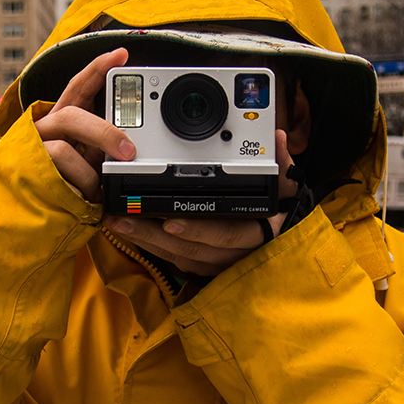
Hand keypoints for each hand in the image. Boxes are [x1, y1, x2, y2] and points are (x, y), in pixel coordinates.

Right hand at [34, 48, 135, 201]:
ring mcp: (32, 150)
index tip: (121, 55)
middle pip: (72, 116)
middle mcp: (43, 129)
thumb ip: (100, 149)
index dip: (98, 69)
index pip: (78, 87)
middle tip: (129, 152)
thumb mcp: (86, 162)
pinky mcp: (26, 174)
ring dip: (88, 176)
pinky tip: (77, 200)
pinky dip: (76, 194)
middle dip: (104, 133)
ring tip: (94, 190)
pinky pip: (60, 182)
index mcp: (61, 121)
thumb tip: (130, 149)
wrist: (22, 212)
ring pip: (64, 152)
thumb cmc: (61, 184)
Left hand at [104, 130, 300, 276]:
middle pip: (191, 250)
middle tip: (125, 220)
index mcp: (255, 232)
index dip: (197, 230)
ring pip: (177, 257)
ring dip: (144, 241)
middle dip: (154, 237)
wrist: (279, 239)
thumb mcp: (285, 186)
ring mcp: (218, 263)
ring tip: (117, 222)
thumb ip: (282, 162)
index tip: (170, 222)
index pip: (226, 234)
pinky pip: (173, 260)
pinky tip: (129, 232)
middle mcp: (235, 253)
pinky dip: (150, 247)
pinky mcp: (203, 265)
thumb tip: (280, 138)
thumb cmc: (278, 211)